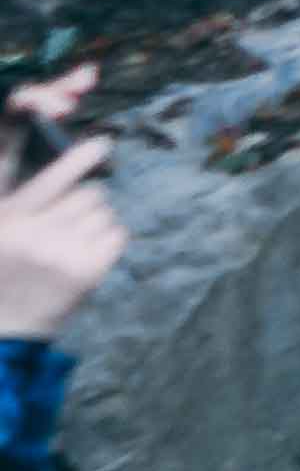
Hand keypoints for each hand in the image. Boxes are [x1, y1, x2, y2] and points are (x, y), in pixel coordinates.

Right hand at [0, 134, 126, 341]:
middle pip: (90, 194)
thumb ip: (16, 195)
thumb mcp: (0, 229)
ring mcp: (63, 253)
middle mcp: (36, 234)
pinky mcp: (87, 272)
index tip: (103, 143)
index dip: (78, 158)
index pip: (51, 179)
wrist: (6, 327)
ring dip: (94, 223)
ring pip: (105, 213)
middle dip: (83, 204)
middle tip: (64, 227)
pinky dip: (107, 242)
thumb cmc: (5, 270)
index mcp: (9, 220)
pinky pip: (117, 235)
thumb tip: (47, 155)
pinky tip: (85, 256)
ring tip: (69, 245)